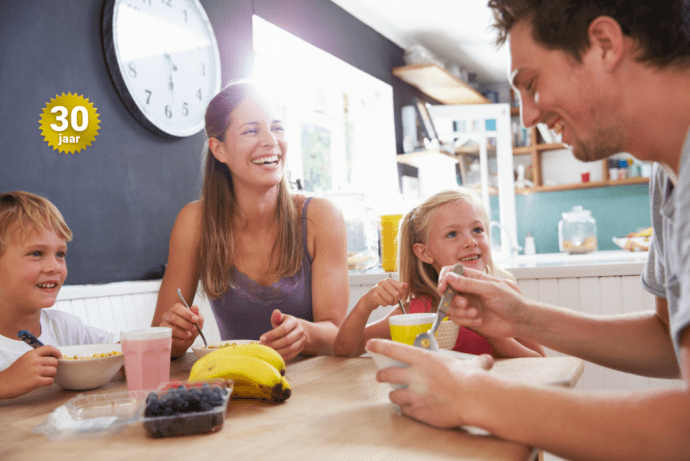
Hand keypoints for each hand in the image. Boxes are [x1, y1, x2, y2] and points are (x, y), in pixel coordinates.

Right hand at [0, 346, 60, 398]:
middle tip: (47, 371)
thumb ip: (36, 357)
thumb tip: (52, 357)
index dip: (57, 352)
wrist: (3, 384)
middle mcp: (34, 361)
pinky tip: (41, 382)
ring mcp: (35, 371)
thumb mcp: (24, 359)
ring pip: (54, 371)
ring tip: (43, 377)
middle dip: (53, 367)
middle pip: (54, 361)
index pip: (49, 348)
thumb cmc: (14, 373)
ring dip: (51, 375)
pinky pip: (50, 381)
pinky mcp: (36, 381)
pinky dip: (48, 382)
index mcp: (31, 354)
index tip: (59, 357)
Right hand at [159, 302, 204, 354]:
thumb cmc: (191, 328)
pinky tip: (183, 339)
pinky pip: (170, 338)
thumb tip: (195, 307)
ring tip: (189, 334)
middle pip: (172, 317)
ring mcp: (164, 326)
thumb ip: (197, 314)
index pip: (176, 307)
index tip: (195, 319)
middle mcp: (167, 316)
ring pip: (171, 329)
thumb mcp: (198, 321)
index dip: (186, 313)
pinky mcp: (163, 336)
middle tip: (193, 328)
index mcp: (176, 309)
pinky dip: (179, 340)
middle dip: (185, 324)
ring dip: (182, 333)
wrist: (187, 340)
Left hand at [260, 309, 305, 360]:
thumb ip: (277, 317)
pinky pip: (291, 355)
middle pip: (287, 340)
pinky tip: (273, 355)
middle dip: (273, 344)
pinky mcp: (300, 349)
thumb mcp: (281, 318)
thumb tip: (275, 312)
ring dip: (277, 351)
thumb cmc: (285, 323)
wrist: (297, 330)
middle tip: (262, 346)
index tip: (261, 338)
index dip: (272, 334)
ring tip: (267, 351)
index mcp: (294, 322)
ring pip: (289, 349)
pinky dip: (281, 357)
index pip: (284, 329)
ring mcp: (301, 341)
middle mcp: (300, 331)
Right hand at [361, 279, 406, 312]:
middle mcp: (382, 282)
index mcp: (388, 280)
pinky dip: (385, 305)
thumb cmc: (382, 295)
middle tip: (393, 302)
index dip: (401, 294)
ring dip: (390, 303)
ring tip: (387, 302)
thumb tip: (406, 285)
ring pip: (390, 299)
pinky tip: (382, 302)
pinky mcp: (373, 295)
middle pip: (396, 294)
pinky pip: (384, 303)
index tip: (398, 296)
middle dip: (396, 300)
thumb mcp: (391, 290)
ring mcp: (377, 288)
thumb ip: (400, 287)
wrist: (369, 300)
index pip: (401, 286)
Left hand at [367, 338, 492, 427]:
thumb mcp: (471, 365)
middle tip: (381, 376)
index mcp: (423, 359)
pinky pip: (405, 411)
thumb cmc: (473, 380)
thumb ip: (475, 362)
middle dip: (382, 375)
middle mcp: (415, 376)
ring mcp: (415, 395)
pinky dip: (406, 410)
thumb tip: (487, 360)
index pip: (393, 349)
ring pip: (393, 395)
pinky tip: (412, 409)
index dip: (379, 345)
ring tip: (399, 395)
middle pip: (387, 374)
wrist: (475, 400)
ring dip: (394, 395)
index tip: (369, 344)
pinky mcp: (418, 412)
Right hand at [437, 266, 529, 338]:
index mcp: (473, 278)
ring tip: (476, 313)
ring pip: (449, 307)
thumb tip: (449, 277)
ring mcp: (467, 305)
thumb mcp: (490, 289)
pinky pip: (457, 320)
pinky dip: (466, 321)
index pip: (450, 273)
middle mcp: (467, 291)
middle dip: (452, 299)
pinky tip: (479, 320)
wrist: (520, 321)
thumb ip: (469, 284)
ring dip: (461, 312)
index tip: (444, 287)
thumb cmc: (510, 301)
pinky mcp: (468, 318)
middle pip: (446, 291)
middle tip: (465, 304)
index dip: (444, 279)